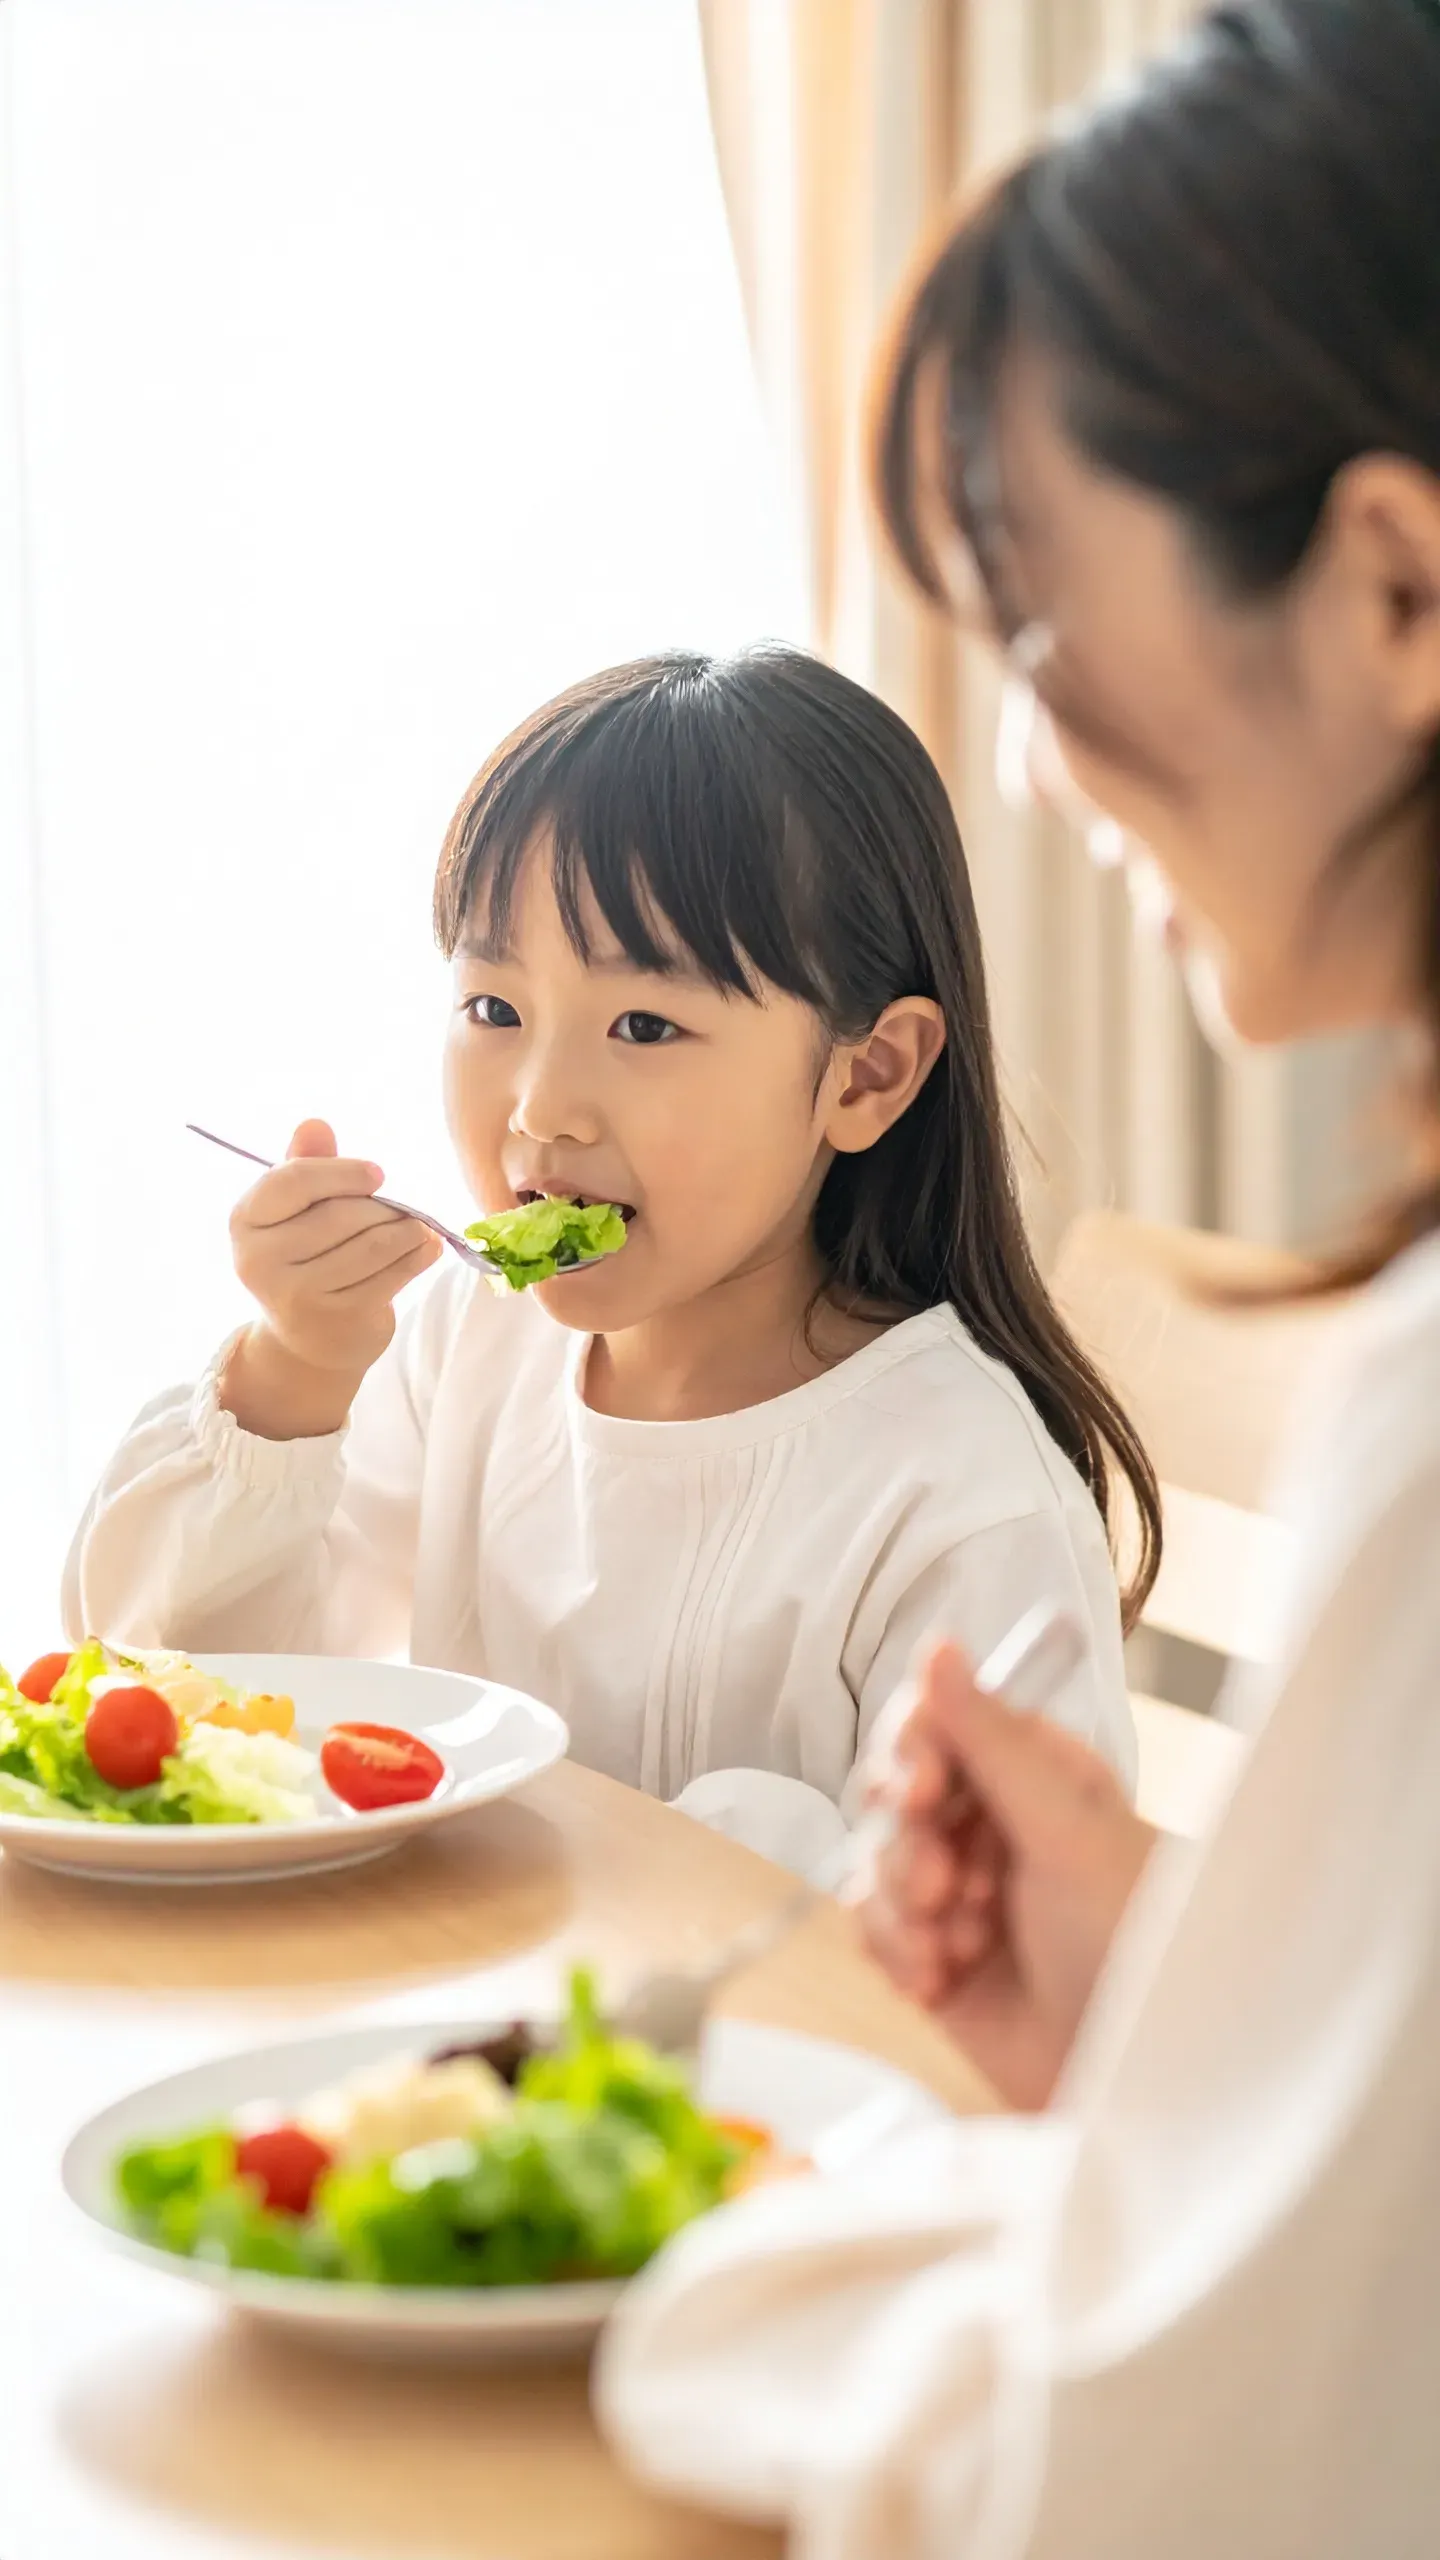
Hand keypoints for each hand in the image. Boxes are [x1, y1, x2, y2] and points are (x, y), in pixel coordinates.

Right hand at [220, 1120, 442, 1437]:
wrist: (307, 1341)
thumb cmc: (305, 1257)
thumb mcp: (296, 1211)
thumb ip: (304, 1166)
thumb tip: (314, 1124)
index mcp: (244, 1221)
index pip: (294, 1181)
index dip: (342, 1172)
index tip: (378, 1176)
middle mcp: (260, 1260)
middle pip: (340, 1215)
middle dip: (383, 1207)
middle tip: (406, 1207)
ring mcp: (297, 1295)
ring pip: (371, 1245)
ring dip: (408, 1230)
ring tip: (421, 1226)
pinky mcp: (337, 1319)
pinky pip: (390, 1276)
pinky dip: (417, 1257)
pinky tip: (427, 1247)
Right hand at [858, 1643, 1157, 2108]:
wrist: (1137, 2081)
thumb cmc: (1132, 1947)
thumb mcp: (1066, 1832)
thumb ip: (992, 1739)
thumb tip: (939, 1645)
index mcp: (1036, 1774)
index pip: (940, 1721)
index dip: (913, 1751)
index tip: (920, 1792)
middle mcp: (993, 1823)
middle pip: (894, 1789)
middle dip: (907, 1842)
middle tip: (940, 1886)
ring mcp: (959, 1890)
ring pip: (874, 1859)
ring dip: (904, 1905)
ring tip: (958, 1947)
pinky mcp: (933, 1955)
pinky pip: (872, 1927)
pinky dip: (896, 1953)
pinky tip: (939, 1981)